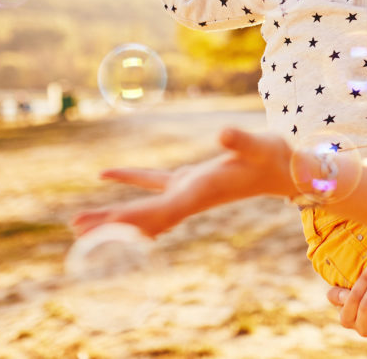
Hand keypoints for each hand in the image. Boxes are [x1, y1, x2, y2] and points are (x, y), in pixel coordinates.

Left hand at [71, 127, 294, 237]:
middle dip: (111, 226)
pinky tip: (105, 173)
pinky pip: (153, 182)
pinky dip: (129, 178)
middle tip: (75, 228)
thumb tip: (222, 134)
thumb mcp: (258, 146)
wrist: (291, 169)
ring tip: (78, 221)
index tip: (104, 233)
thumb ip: (241, 141)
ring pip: (144, 206)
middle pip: (144, 219)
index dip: (131, 221)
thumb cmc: (276, 158)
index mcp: (201, 193)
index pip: (159, 212)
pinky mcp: (190, 178)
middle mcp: (191, 198)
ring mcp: (189, 190)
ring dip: (113, 214)